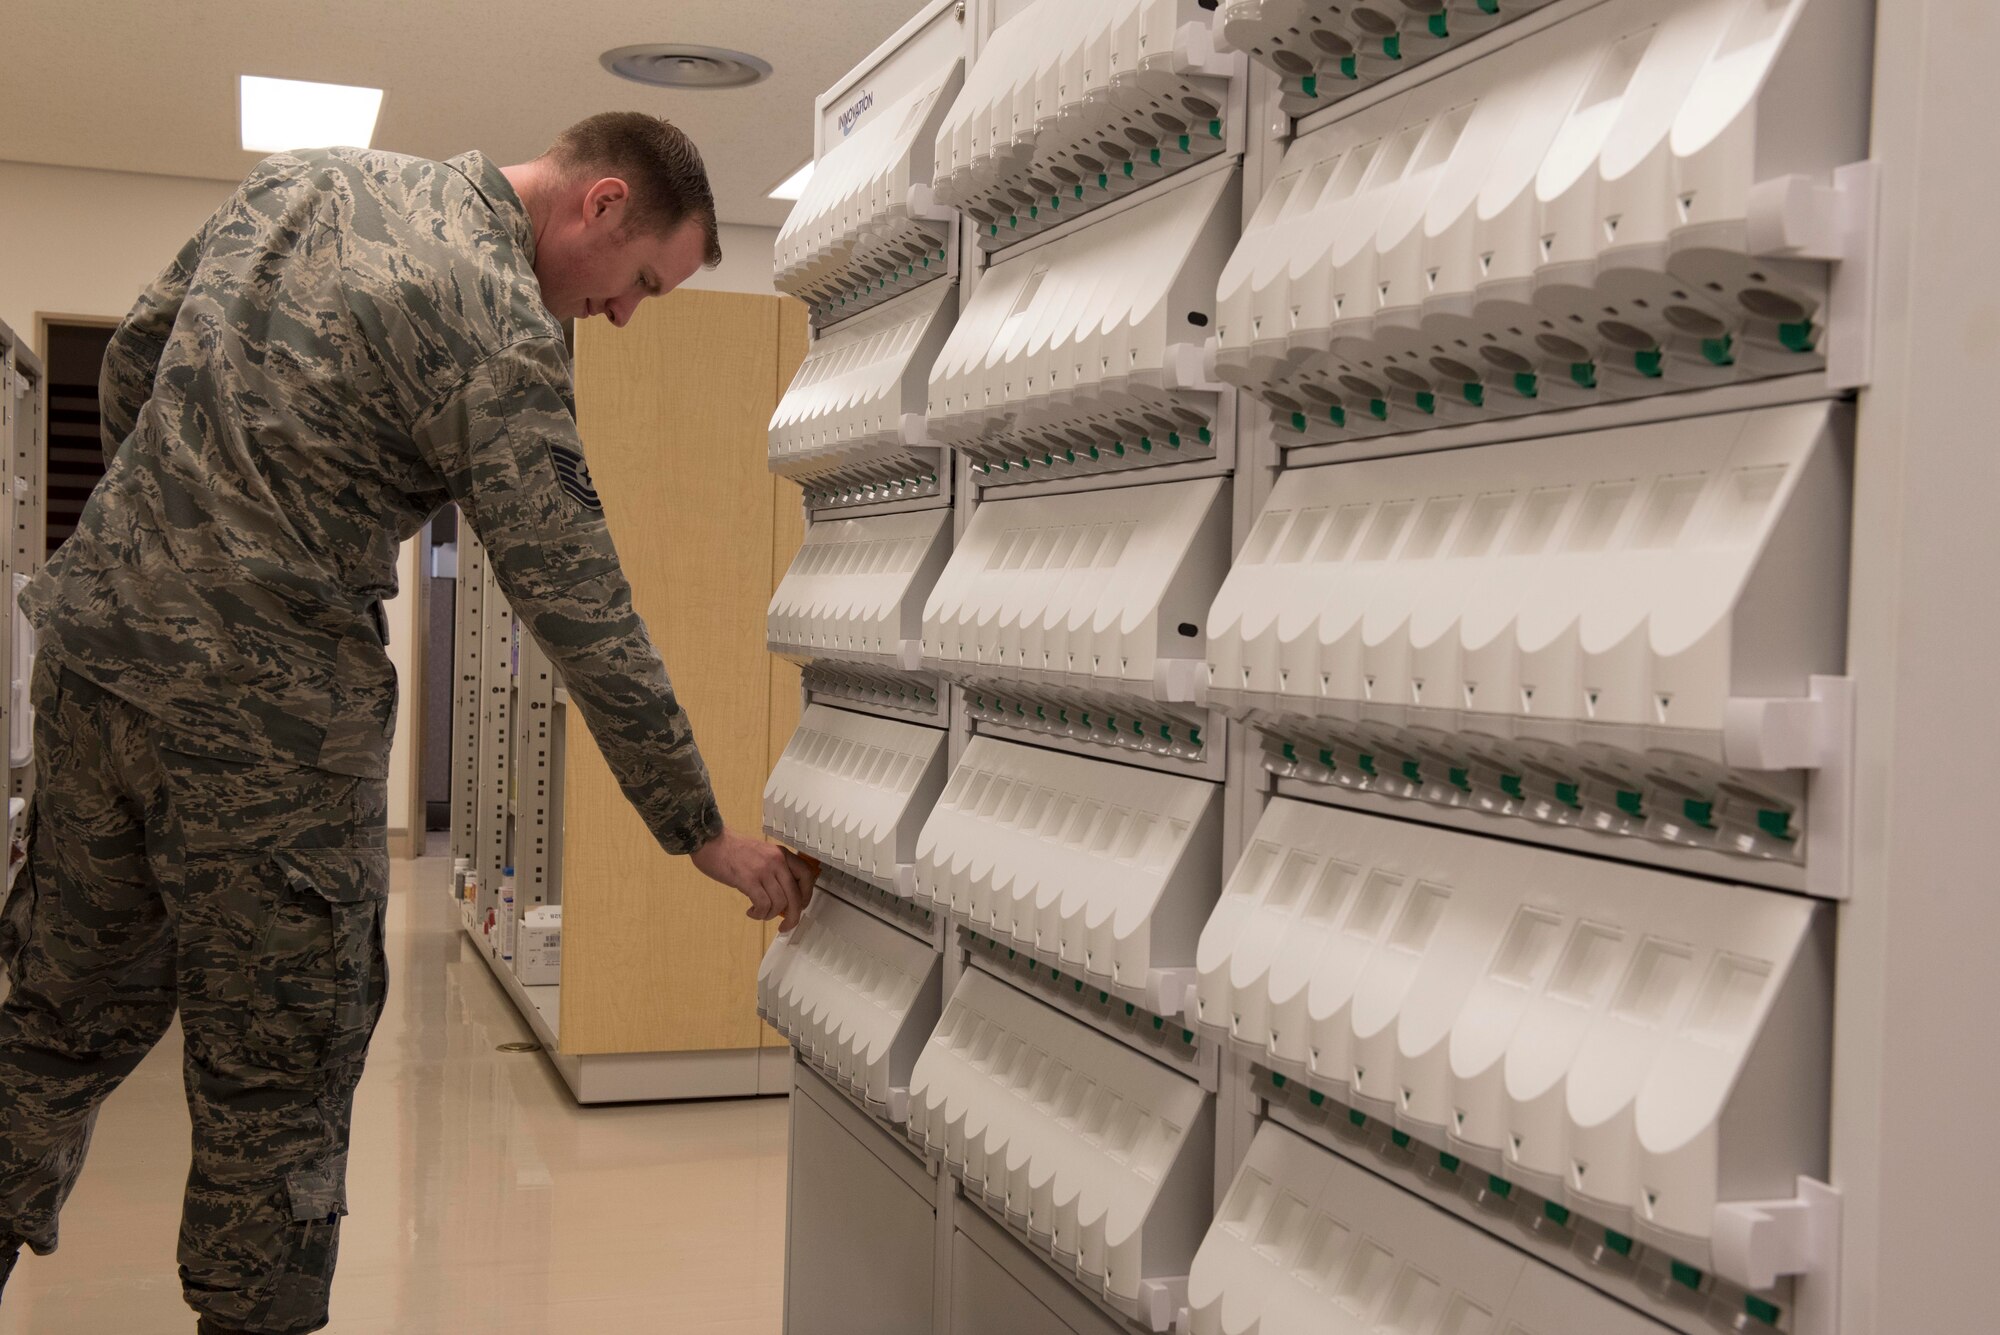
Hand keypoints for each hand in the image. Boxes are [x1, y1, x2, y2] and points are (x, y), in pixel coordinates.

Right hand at [689, 827, 817, 931]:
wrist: (711, 841)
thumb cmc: (732, 849)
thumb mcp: (762, 854)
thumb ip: (775, 870)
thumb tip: (783, 896)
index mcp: (782, 854)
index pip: (806, 875)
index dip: (807, 894)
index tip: (800, 906)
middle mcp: (777, 861)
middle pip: (795, 895)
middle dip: (793, 916)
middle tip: (785, 926)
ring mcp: (763, 870)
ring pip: (779, 903)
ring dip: (770, 915)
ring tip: (759, 913)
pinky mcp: (748, 880)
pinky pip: (763, 904)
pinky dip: (759, 914)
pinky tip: (752, 912)